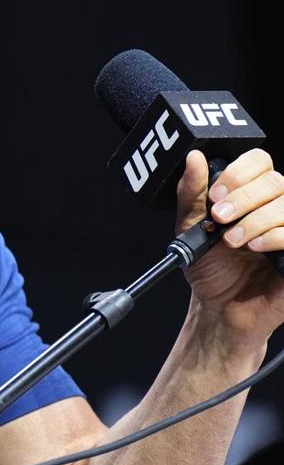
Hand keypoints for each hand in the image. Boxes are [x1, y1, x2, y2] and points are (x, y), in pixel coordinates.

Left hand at [176, 148, 283, 353]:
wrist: (219, 306)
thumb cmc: (209, 267)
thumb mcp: (190, 226)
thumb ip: (191, 192)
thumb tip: (193, 158)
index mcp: (251, 194)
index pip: (258, 161)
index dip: (238, 173)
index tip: (214, 196)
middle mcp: (275, 206)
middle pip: (274, 180)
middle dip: (242, 197)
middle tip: (219, 218)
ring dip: (256, 220)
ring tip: (233, 241)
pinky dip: (276, 236)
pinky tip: (256, 247)